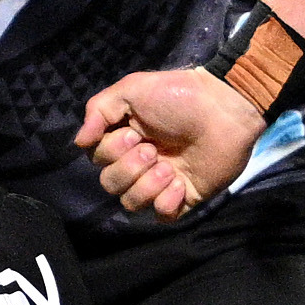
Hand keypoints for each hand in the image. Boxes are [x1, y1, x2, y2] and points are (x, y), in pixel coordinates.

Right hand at [78, 67, 261, 221]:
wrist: (224, 109)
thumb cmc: (179, 96)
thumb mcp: (132, 89)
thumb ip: (98, 110)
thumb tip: (80, 142)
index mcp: (124, 139)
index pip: (98, 160)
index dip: (112, 152)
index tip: (134, 133)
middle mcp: (139, 163)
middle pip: (110, 184)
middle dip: (129, 169)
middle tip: (153, 149)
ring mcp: (161, 182)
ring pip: (131, 203)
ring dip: (148, 186)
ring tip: (170, 168)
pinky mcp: (184, 197)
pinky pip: (162, 215)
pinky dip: (167, 202)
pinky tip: (182, 183)